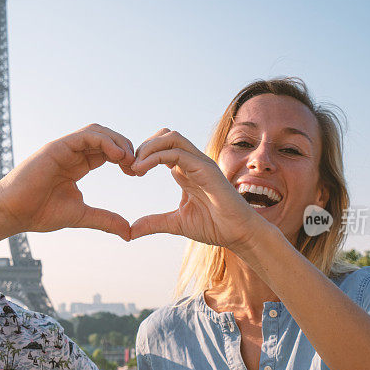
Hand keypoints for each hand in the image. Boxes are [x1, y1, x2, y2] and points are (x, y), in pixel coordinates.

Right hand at [0, 124, 135, 239]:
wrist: (14, 212)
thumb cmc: (40, 213)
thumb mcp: (81, 215)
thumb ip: (105, 219)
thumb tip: (129, 233)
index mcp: (78, 165)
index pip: (107, 151)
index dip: (125, 158)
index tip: (136, 174)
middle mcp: (72, 153)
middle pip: (106, 138)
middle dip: (126, 147)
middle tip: (136, 167)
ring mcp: (64, 148)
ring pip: (97, 132)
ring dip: (118, 141)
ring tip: (129, 160)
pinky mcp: (57, 147)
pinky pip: (86, 136)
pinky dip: (104, 141)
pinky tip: (117, 156)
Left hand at [129, 129, 264, 249]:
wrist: (239, 234)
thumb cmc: (215, 226)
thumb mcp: (176, 223)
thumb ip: (153, 223)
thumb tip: (130, 231)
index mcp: (185, 171)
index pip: (162, 147)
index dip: (143, 155)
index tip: (130, 172)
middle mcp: (193, 162)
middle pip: (165, 135)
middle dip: (143, 147)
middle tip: (130, 167)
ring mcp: (200, 163)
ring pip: (171, 137)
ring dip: (149, 148)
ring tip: (135, 167)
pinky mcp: (205, 168)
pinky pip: (177, 152)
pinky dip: (156, 157)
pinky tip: (142, 170)